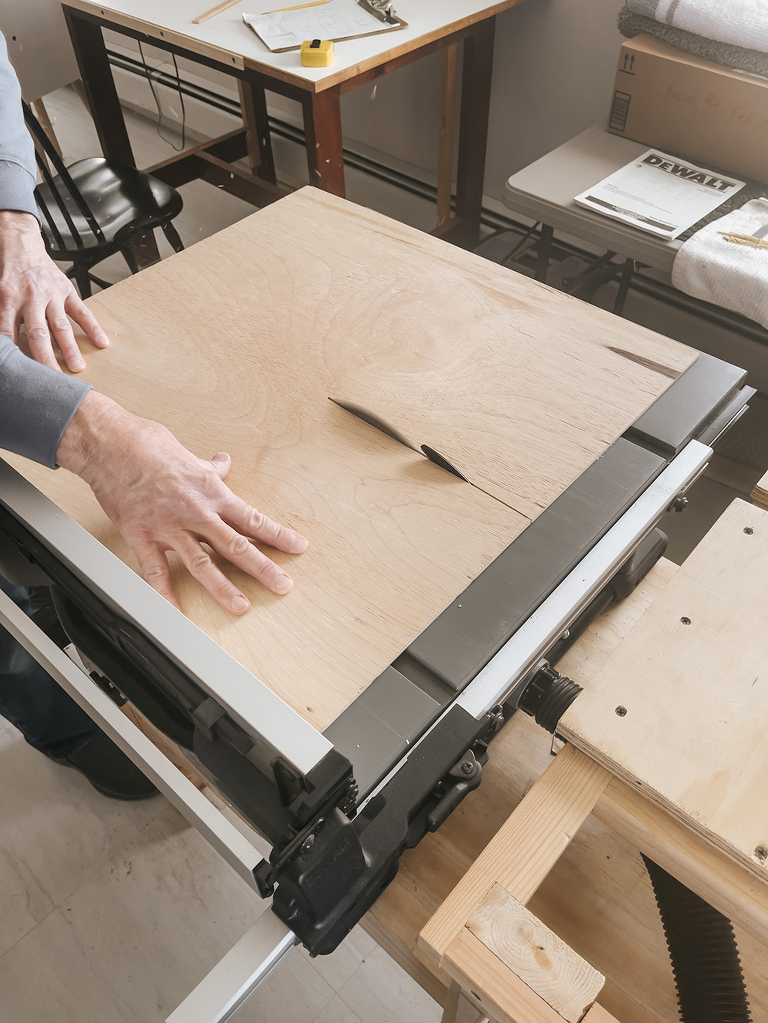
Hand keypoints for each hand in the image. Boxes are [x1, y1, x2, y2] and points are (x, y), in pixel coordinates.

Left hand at [0, 211, 108, 371]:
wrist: (20, 245)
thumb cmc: (8, 273)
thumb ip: (3, 317)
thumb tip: (5, 342)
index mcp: (8, 298)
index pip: (9, 331)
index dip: (14, 351)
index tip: (21, 371)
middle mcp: (31, 298)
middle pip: (38, 333)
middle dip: (46, 357)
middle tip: (54, 377)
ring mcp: (51, 295)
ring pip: (61, 326)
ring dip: (69, 348)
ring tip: (77, 367)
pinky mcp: (67, 291)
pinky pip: (82, 311)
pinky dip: (92, 327)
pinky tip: (101, 342)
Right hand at [57, 392, 307, 612]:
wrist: (111, 444)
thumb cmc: (149, 446)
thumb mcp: (190, 456)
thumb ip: (210, 468)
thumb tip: (223, 463)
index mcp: (212, 493)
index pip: (252, 519)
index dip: (277, 535)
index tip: (298, 548)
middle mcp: (196, 512)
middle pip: (236, 545)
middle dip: (263, 567)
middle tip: (283, 585)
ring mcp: (169, 527)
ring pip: (202, 563)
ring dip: (223, 587)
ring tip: (241, 607)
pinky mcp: (142, 536)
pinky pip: (155, 571)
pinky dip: (164, 595)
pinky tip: (175, 613)